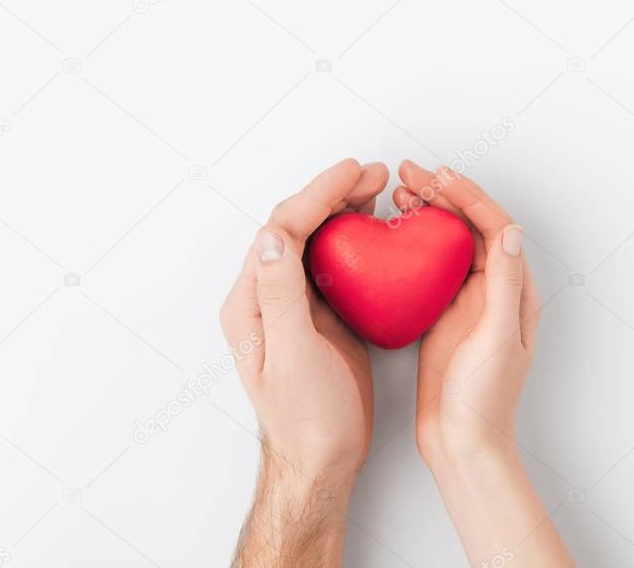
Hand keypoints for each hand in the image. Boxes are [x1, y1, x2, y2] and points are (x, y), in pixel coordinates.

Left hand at [220, 158, 387, 565]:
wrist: (321, 461)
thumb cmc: (307, 419)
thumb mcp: (292, 355)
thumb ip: (281, 293)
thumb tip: (275, 233)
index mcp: (252, 302)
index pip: (282, 230)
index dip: (317, 195)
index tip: (353, 172)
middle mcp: (269, 297)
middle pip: (298, 227)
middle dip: (334, 194)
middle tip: (376, 174)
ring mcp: (296, 306)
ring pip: (318, 242)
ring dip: (346, 211)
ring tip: (381, 190)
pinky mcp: (322, 318)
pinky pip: (337, 266)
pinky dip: (359, 241)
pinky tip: (381, 233)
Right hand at [394, 160, 573, 566]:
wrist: (461, 443)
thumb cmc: (485, 400)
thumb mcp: (498, 339)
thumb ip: (504, 285)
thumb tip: (509, 230)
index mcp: (514, 292)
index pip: (494, 227)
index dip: (467, 196)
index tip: (437, 176)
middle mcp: (493, 291)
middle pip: (468, 227)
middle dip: (441, 195)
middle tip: (406, 174)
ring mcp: (464, 303)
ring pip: (445, 244)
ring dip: (424, 215)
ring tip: (396, 194)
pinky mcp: (439, 317)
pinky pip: (426, 269)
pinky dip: (410, 246)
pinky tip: (389, 236)